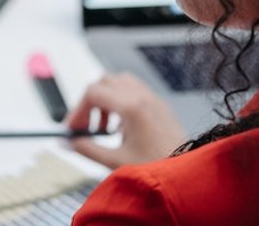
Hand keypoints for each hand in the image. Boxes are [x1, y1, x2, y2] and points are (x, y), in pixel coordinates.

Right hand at [66, 72, 185, 169]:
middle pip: (104, 82)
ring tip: (106, 124)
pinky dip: (122, 100)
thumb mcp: (116, 161)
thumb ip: (87, 149)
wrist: (190, 177)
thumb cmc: (158, 168)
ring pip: (120, 82)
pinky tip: (123, 125)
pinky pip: (135, 90)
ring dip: (107, 98)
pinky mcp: (161, 106)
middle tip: (86, 125)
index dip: (78, 110)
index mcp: (131, 107)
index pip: (93, 93)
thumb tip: (68, 142)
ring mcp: (154, 100)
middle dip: (90, 102)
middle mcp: (143, 98)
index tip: (73, 128)